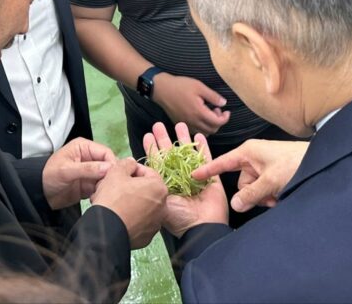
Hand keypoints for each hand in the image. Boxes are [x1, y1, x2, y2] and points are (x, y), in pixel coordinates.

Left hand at [42, 138, 117, 209]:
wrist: (39, 194)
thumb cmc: (49, 176)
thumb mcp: (66, 170)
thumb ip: (87, 169)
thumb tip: (108, 168)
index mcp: (84, 147)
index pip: (105, 152)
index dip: (111, 163)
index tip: (114, 175)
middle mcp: (90, 158)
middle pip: (108, 165)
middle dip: (110, 175)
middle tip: (111, 185)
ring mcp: (90, 172)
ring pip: (107, 176)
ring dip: (107, 184)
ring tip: (105, 192)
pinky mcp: (89, 185)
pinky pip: (102, 187)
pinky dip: (103, 191)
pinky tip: (101, 196)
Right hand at [91, 158, 167, 248]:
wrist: (106, 231)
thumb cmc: (113, 200)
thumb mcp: (116, 172)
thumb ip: (126, 163)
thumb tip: (131, 163)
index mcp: (158, 187)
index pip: (147, 172)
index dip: (132, 171)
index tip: (122, 174)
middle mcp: (162, 206)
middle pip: (146, 190)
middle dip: (131, 188)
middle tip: (116, 188)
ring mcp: (155, 223)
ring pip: (143, 207)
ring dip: (131, 203)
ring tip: (115, 203)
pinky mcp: (147, 237)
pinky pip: (139, 222)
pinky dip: (131, 219)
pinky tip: (118, 216)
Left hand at [143, 122, 227, 236]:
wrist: (203, 228)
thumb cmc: (180, 218)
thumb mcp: (160, 202)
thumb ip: (152, 187)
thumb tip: (140, 174)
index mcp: (167, 184)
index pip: (157, 162)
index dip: (153, 149)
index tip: (147, 136)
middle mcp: (180, 178)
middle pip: (171, 154)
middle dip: (164, 139)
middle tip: (158, 125)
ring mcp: (196, 176)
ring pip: (188, 153)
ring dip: (183, 139)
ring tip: (178, 124)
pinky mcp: (211, 176)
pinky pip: (207, 158)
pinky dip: (203, 147)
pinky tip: (198, 136)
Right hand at [151, 74, 230, 135]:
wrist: (161, 89)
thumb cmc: (181, 86)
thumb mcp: (199, 86)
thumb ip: (213, 96)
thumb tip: (224, 103)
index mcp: (199, 113)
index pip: (217, 123)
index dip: (225, 118)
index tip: (226, 111)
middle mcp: (193, 122)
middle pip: (212, 130)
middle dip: (218, 122)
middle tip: (216, 109)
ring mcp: (186, 124)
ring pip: (203, 133)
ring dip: (210, 126)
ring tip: (208, 113)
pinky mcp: (180, 123)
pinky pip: (195, 131)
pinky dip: (201, 127)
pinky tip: (199, 116)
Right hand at [192, 139, 309, 212]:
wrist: (320, 162)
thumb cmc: (295, 163)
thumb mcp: (271, 180)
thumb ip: (252, 194)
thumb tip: (235, 205)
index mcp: (248, 151)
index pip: (222, 162)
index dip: (208, 170)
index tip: (193, 174)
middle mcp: (253, 157)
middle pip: (241, 182)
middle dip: (253, 194)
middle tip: (269, 196)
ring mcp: (263, 166)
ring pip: (253, 188)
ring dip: (263, 196)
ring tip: (278, 196)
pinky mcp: (272, 173)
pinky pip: (263, 188)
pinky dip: (270, 194)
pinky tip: (281, 195)